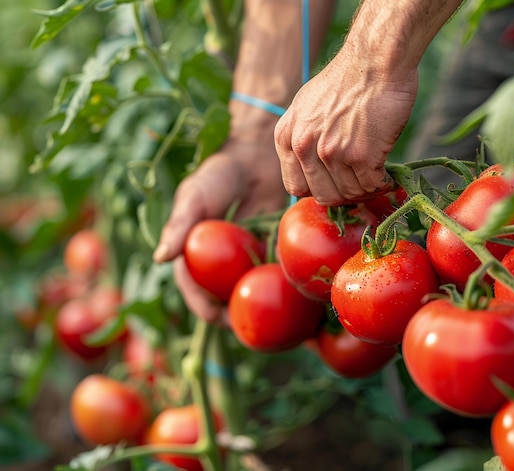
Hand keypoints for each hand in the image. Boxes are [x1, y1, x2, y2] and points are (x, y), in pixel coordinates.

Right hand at [153, 137, 286, 322]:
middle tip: (262, 334)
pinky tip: (309, 302)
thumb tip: (161, 258)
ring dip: (273, 314)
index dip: (209, 312)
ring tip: (289, 326)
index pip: (199, 295)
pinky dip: (294, 292)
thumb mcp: (195, 196)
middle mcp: (225, 268)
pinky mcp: (277, 255)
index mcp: (198, 261)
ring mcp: (252, 264)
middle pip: (232, 305)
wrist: (254, 156)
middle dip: (245, 323)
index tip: (225, 320)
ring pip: (260, 297)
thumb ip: (179, 224)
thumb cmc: (218, 174)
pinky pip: (284, 278)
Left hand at [274, 32, 417, 206]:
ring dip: (366, 189)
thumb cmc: (346, 81)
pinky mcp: (361, 155)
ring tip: (376, 176)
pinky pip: (372, 186)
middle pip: (324, 196)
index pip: (296, 187)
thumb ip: (302, 138)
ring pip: (350, 193)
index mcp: (287, 137)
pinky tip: (388, 175)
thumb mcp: (306, 107)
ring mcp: (332, 152)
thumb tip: (310, 169)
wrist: (375, 61)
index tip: (335, 184)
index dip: (318, 189)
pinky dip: (383, 184)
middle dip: (345, 194)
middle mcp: (304, 146)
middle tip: (361, 184)